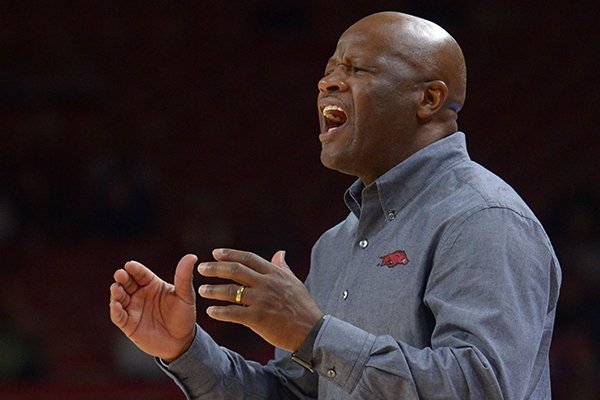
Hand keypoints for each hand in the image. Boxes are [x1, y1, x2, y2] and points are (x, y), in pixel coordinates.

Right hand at [109, 254, 197, 361]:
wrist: (182, 342)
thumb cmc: (184, 316)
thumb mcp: (185, 296)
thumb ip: (184, 277)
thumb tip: (192, 256)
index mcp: (152, 284)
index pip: (140, 273)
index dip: (134, 269)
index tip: (130, 265)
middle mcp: (140, 294)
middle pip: (127, 283)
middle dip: (122, 278)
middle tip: (120, 275)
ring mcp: (133, 309)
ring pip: (119, 297)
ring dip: (116, 292)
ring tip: (116, 289)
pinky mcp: (128, 324)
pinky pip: (118, 316)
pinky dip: (115, 311)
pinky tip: (116, 306)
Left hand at [198, 249, 323, 352]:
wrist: (311, 331)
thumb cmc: (303, 306)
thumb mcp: (294, 282)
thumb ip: (283, 267)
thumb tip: (280, 253)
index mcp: (274, 273)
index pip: (248, 258)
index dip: (230, 254)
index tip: (215, 253)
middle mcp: (266, 283)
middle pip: (235, 271)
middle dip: (216, 268)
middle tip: (201, 268)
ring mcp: (262, 300)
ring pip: (231, 291)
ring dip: (213, 290)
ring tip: (201, 290)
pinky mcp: (258, 318)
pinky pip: (233, 313)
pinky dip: (220, 312)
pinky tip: (210, 311)